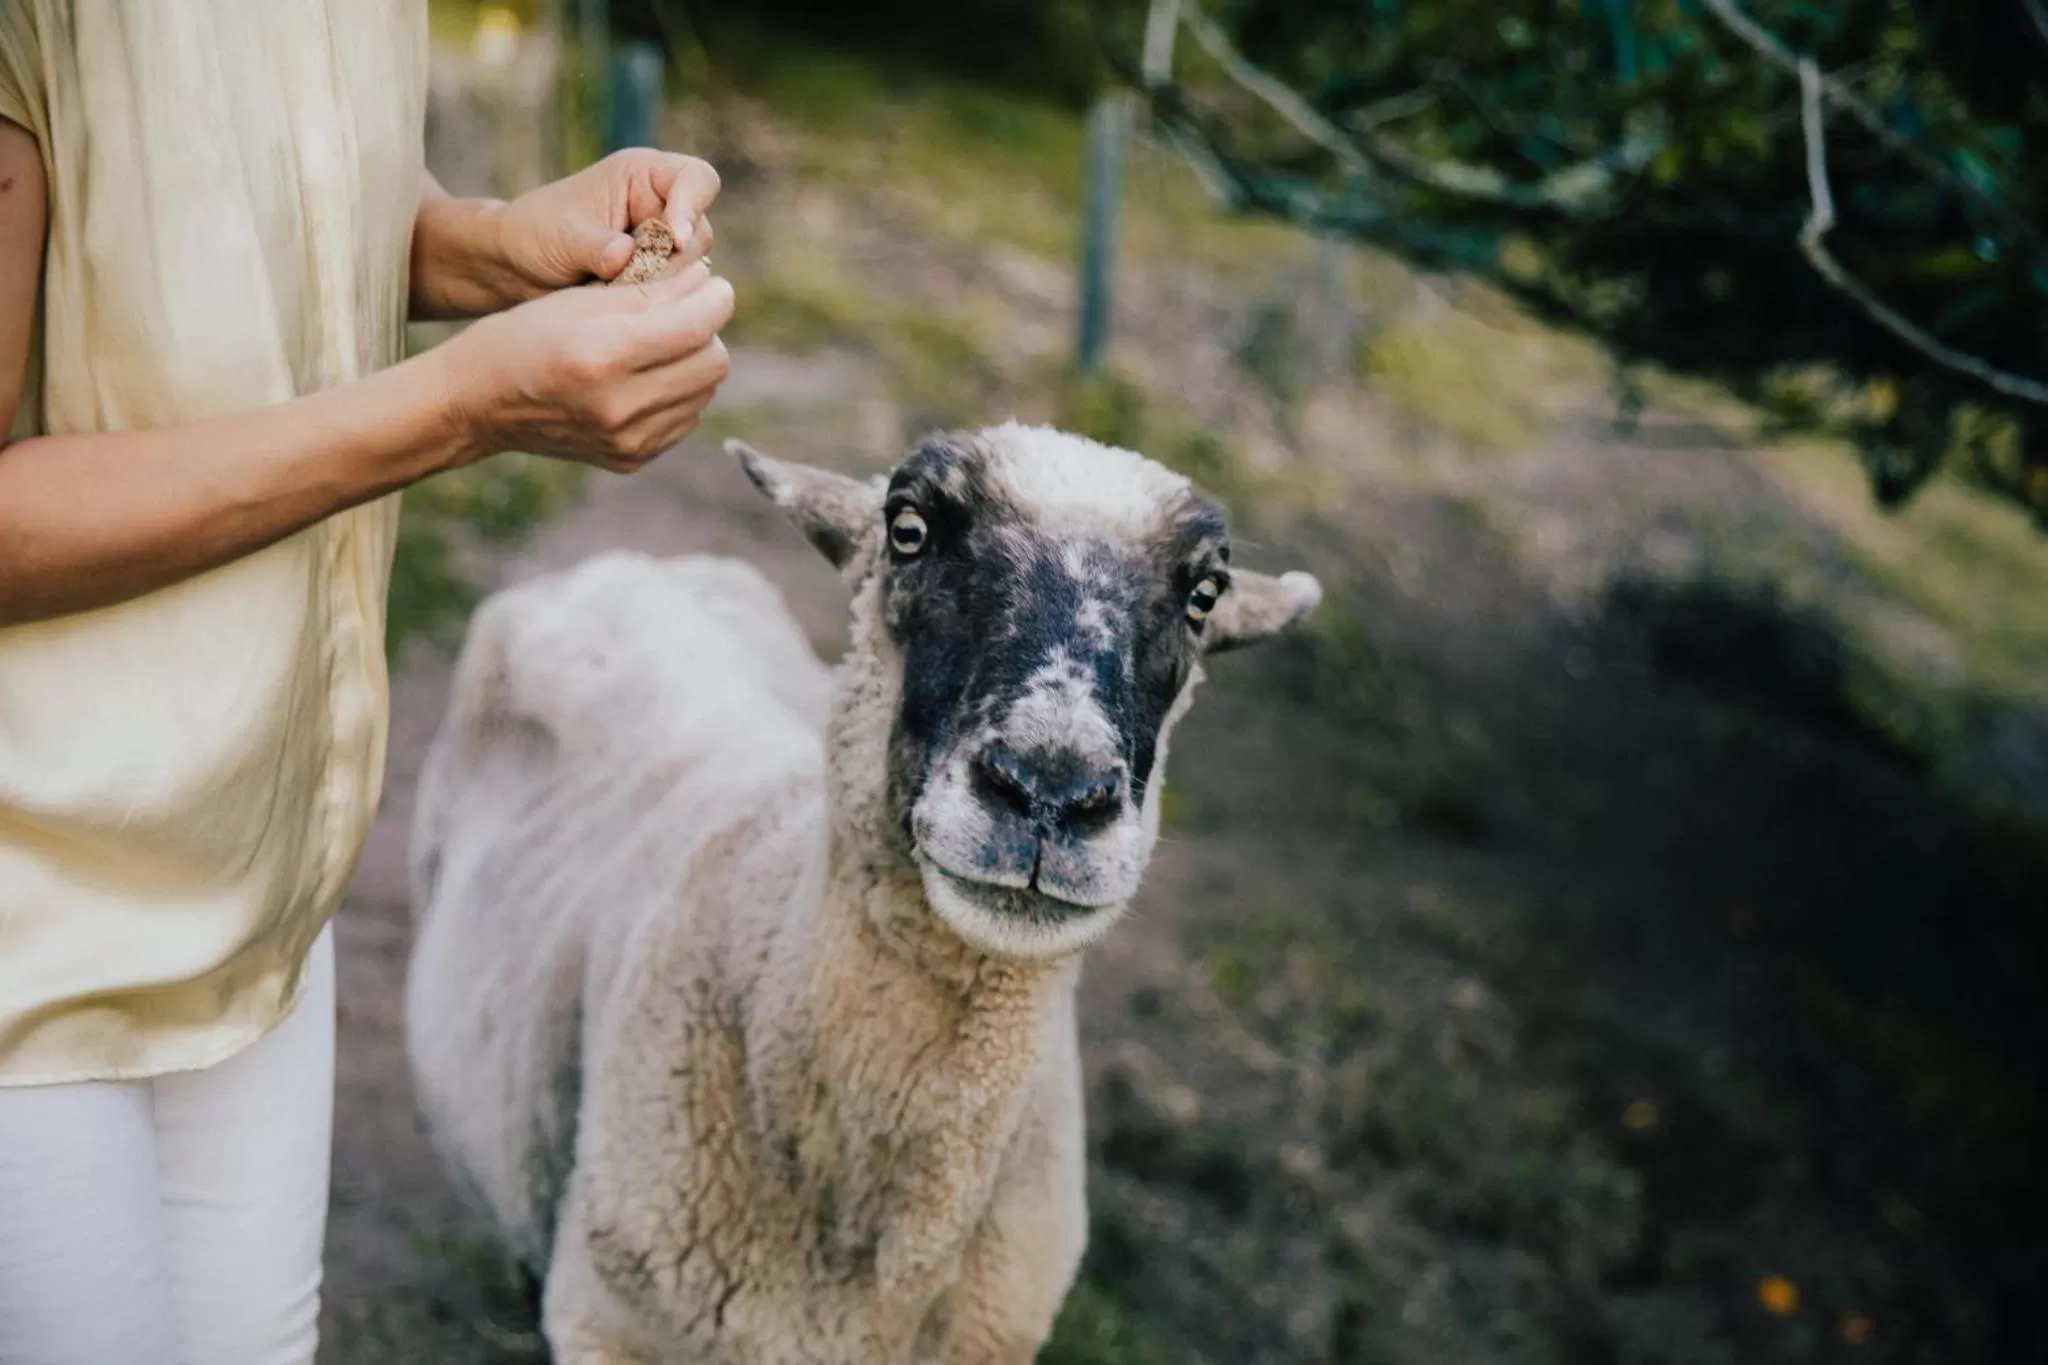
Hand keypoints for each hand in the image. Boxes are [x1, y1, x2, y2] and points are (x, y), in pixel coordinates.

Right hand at [436, 262, 735, 473]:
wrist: (479, 404)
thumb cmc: (523, 338)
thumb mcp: (577, 302)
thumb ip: (649, 293)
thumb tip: (708, 281)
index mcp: (602, 357)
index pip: (696, 327)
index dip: (716, 299)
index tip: (713, 285)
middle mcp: (620, 407)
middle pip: (713, 364)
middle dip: (707, 331)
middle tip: (682, 313)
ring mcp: (627, 441)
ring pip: (704, 394)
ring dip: (693, 363)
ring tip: (658, 345)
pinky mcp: (631, 459)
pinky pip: (684, 420)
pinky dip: (677, 393)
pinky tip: (645, 378)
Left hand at [491, 149, 719, 293]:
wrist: (517, 268)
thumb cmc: (535, 233)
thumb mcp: (563, 237)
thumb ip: (598, 247)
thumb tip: (626, 256)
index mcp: (643, 176)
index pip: (698, 180)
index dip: (692, 208)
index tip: (673, 241)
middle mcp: (662, 207)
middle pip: (701, 235)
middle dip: (672, 263)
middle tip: (628, 280)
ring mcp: (664, 246)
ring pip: (693, 272)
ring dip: (660, 288)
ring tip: (613, 293)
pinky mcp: (660, 278)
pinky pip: (677, 296)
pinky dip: (654, 305)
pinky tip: (620, 306)